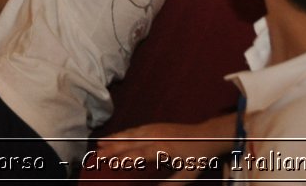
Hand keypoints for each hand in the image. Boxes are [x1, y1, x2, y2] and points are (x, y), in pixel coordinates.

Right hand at [96, 119, 230, 175]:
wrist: (208, 135)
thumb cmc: (198, 156)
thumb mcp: (187, 174)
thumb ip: (171, 185)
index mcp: (162, 149)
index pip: (138, 154)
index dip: (123, 158)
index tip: (109, 162)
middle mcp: (155, 137)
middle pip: (130, 142)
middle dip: (112, 148)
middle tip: (97, 154)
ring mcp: (154, 129)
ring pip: (130, 134)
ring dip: (114, 138)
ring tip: (100, 143)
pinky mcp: (155, 126)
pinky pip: (135, 130)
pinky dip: (123, 133)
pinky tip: (116, 136)